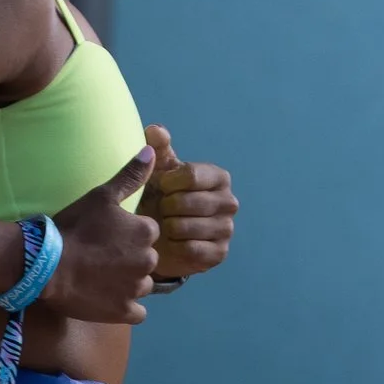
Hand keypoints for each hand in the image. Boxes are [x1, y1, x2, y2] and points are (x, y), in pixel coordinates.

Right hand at [47, 144, 161, 322]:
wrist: (46, 265)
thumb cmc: (73, 227)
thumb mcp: (101, 195)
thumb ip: (130, 175)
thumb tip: (152, 151)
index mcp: (146, 232)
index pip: (146, 234)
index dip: (126, 236)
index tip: (106, 238)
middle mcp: (149, 261)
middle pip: (145, 260)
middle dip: (129, 260)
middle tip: (100, 258)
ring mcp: (136, 289)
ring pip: (141, 285)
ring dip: (127, 284)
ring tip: (100, 278)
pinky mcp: (124, 312)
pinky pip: (136, 312)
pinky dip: (124, 307)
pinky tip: (106, 299)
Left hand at [138, 126, 236, 288]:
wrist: (160, 234)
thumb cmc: (160, 195)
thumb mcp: (158, 169)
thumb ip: (157, 147)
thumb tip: (155, 130)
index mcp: (219, 177)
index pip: (192, 175)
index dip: (168, 183)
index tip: (160, 187)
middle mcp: (229, 202)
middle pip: (188, 202)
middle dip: (166, 207)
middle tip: (162, 210)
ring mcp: (227, 229)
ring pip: (187, 228)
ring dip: (168, 228)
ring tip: (165, 225)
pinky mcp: (220, 253)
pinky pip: (191, 250)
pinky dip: (174, 247)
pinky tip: (171, 243)